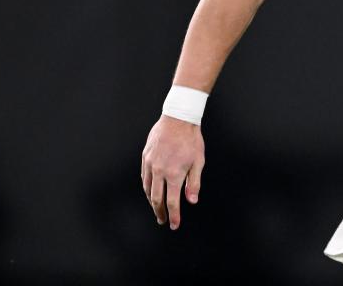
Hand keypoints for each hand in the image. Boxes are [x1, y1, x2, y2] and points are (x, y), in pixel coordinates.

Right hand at [141, 114, 204, 229]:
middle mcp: (159, 171)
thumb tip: (192, 201)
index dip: (173, 215)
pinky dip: (146, 186)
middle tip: (163, 220)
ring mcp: (150, 164)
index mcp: (174, 174)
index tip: (174, 225)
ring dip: (151, 201)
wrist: (178, 118)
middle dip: (160, 212)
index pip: (172, 202)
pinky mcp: (145, 157)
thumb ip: (194, 182)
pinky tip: (150, 190)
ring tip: (156, 208)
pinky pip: (143, 176)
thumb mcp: (199, 161)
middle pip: (156, 199)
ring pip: (147, 189)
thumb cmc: (191, 139)